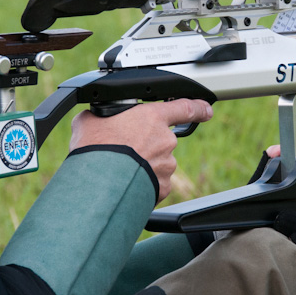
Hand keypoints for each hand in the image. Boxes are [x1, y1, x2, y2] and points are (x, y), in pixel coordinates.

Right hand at [70, 99, 212, 202]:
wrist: (96, 183)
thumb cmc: (93, 149)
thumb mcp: (90, 121)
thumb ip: (102, 116)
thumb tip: (95, 118)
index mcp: (151, 118)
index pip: (184, 107)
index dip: (198, 107)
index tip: (206, 110)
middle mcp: (165, 140)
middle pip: (162, 140)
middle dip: (147, 146)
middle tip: (124, 152)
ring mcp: (166, 165)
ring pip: (159, 163)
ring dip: (144, 166)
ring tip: (121, 170)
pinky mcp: (163, 187)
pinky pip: (156, 183)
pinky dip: (144, 184)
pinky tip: (126, 183)